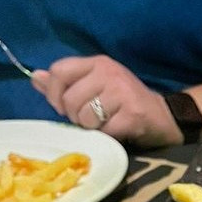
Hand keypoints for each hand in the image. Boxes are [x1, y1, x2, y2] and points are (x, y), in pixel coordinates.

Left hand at [31, 55, 182, 148]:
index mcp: (98, 63)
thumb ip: (66, 82)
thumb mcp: (96, 86)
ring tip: (104, 126)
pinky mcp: (132, 115)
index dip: (54, 94)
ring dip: (91, 129)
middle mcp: (109, 73)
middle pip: (70, 99)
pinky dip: (107, 138)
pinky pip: (104, 132)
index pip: (59, 71)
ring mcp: (122, 93)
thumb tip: (34, 78)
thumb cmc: (127, 105)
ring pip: (85, 117)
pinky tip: (117, 133)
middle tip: (90, 121)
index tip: (63, 108)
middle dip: (75, 117)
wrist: (166, 118)